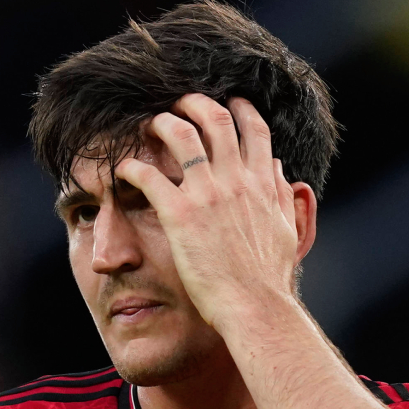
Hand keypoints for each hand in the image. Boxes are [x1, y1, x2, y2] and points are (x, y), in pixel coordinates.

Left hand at [113, 94, 306, 329]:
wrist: (255, 306)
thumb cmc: (269, 278)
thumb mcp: (285, 230)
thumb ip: (280, 195)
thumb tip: (277, 167)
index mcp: (261, 183)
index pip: (253, 128)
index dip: (239, 108)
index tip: (228, 101)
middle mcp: (235, 180)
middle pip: (214, 118)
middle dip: (194, 103)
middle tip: (179, 104)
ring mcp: (207, 194)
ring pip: (180, 134)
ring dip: (161, 122)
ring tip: (149, 124)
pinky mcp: (179, 214)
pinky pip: (148, 175)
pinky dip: (132, 165)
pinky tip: (123, 167)